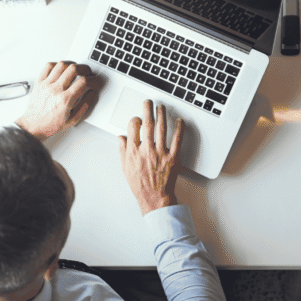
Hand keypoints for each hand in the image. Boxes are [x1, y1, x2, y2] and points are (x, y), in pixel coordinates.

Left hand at [16, 62, 101, 138]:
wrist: (34, 126)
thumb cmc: (51, 125)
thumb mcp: (73, 120)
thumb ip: (85, 105)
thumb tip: (92, 93)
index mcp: (65, 100)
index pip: (84, 82)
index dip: (94, 80)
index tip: (96, 82)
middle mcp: (55, 90)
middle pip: (74, 69)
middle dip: (85, 69)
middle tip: (88, 73)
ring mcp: (46, 84)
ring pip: (61, 65)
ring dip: (72, 64)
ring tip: (76, 70)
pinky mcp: (39, 82)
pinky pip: (48, 66)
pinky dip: (57, 64)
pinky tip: (61, 69)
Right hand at [118, 100, 183, 215]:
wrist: (154, 198)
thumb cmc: (140, 185)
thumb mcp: (125, 168)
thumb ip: (122, 151)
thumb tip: (121, 137)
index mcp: (133, 152)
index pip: (132, 128)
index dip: (134, 119)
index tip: (137, 117)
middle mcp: (146, 150)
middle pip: (147, 124)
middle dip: (147, 109)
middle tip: (149, 102)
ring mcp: (160, 153)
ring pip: (161, 128)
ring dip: (161, 115)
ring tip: (161, 108)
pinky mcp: (172, 158)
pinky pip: (177, 140)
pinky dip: (179, 129)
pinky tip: (179, 121)